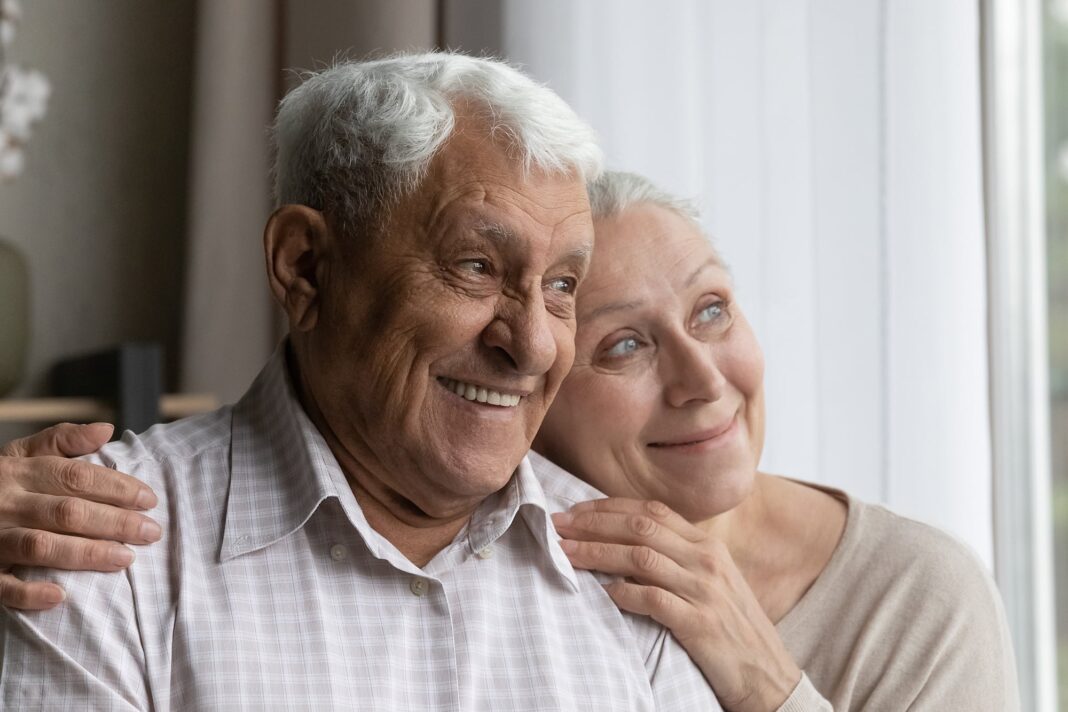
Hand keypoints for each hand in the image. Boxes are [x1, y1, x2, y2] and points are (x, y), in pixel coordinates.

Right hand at [0, 423, 159, 609]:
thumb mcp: (20, 452)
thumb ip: (62, 440)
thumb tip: (106, 429)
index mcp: (19, 472)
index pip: (76, 477)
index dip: (116, 488)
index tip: (150, 500)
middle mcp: (6, 503)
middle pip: (67, 512)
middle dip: (114, 523)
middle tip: (151, 532)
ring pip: (41, 547)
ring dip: (86, 554)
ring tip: (125, 559)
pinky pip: (1, 586)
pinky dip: (29, 593)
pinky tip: (60, 596)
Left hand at [552, 498, 800, 711]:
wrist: (771, 677)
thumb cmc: (733, 630)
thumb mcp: (712, 583)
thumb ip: (678, 560)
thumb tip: (626, 545)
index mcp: (708, 546)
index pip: (652, 511)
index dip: (609, 506)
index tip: (576, 509)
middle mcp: (707, 560)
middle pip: (640, 527)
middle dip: (593, 523)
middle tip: (558, 525)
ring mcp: (705, 591)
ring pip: (640, 558)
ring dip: (596, 552)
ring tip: (565, 553)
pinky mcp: (700, 624)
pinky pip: (653, 600)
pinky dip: (623, 593)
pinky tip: (601, 592)